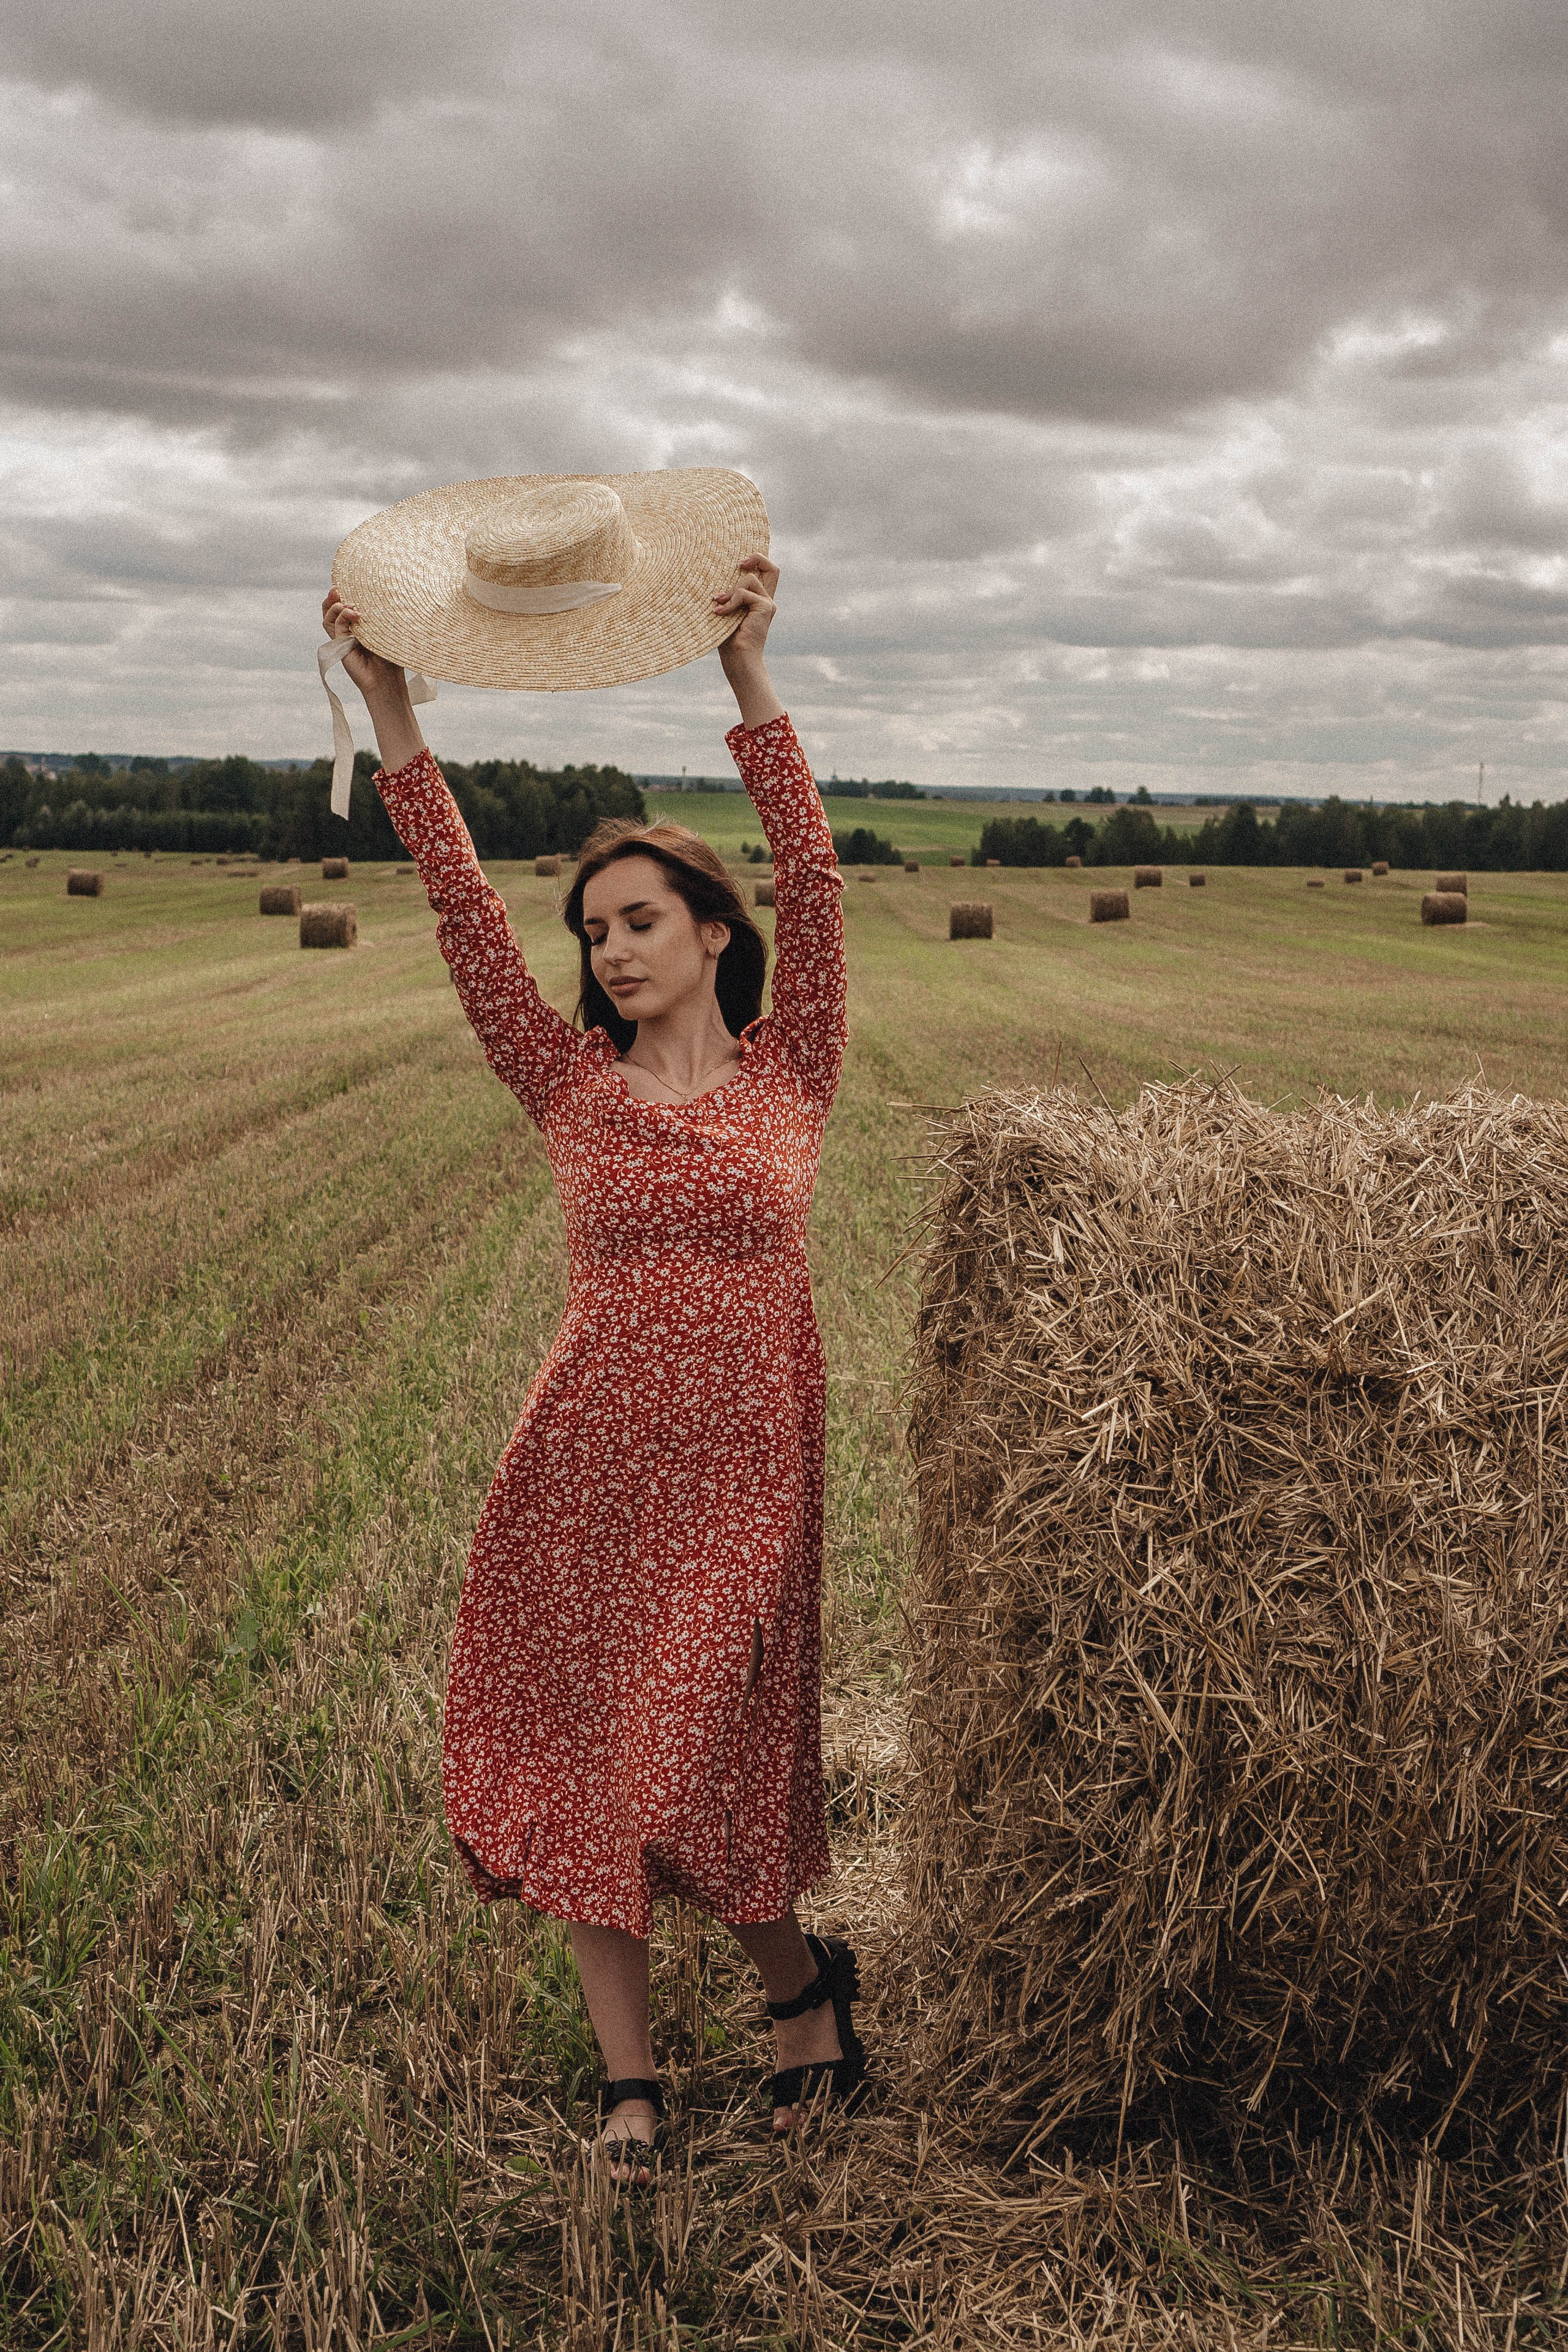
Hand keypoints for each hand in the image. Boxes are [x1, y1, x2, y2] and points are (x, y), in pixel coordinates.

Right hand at [322, 589, 410, 707]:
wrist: (388, 681)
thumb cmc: (392, 657)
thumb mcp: (387, 631)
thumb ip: (379, 615)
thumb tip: (379, 594)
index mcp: (358, 626)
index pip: (343, 606)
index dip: (341, 595)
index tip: (345, 583)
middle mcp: (347, 631)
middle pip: (330, 610)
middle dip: (332, 597)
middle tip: (337, 588)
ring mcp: (342, 639)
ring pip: (328, 618)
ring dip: (336, 606)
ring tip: (351, 604)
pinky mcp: (340, 646)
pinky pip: (335, 627)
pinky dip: (342, 617)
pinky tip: (354, 613)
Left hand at [715, 555, 783, 727]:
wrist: (738, 660)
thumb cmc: (727, 640)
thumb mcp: (725, 612)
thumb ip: (727, 595)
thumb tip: (714, 578)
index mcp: (759, 601)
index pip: (767, 572)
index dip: (757, 560)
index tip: (739, 563)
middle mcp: (767, 600)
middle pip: (772, 568)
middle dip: (756, 557)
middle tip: (737, 564)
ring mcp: (768, 604)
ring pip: (748, 579)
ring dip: (730, 591)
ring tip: (718, 605)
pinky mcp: (765, 608)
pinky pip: (744, 593)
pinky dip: (730, 601)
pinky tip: (719, 613)